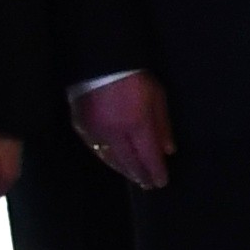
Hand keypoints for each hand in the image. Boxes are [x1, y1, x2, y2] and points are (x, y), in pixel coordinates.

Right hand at [70, 73, 170, 192]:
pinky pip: (95, 149)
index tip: (161, 182)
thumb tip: (168, 150)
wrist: (100, 63)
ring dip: (123, 170)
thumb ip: (163, 125)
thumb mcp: (157, 97)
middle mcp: (115, 132)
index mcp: (137, 124)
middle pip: (128, 161)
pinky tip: (112, 162)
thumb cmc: (135, 77)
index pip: (148, 156)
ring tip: (133, 177)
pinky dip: (106, 158)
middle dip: (139, 175)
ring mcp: (96, 131)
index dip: (155, 171)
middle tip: (147, 186)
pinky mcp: (81, 126)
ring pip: (110, 158)